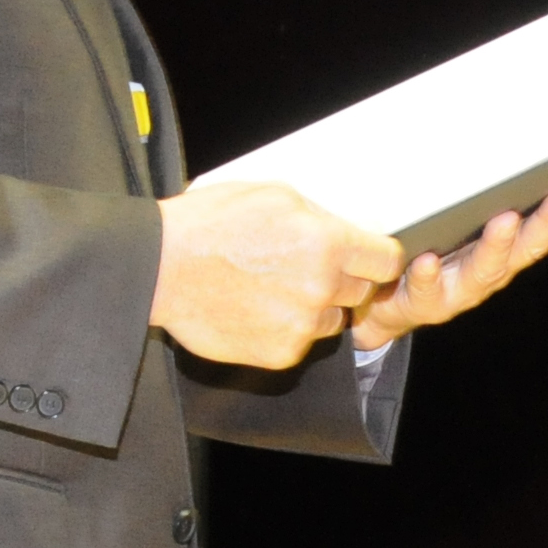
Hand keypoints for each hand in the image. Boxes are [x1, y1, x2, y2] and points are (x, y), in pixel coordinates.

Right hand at [153, 182, 405, 365]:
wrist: (160, 267)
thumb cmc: (211, 223)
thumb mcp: (274, 195)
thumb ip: (321, 217)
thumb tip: (349, 232)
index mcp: (327, 243)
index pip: (387, 261)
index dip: (378, 258)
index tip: (369, 259)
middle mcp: (321, 287)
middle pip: (361, 291)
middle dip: (342, 279)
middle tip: (303, 267)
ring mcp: (302, 324)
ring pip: (332, 319)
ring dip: (314, 307)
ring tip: (274, 287)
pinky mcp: (281, 352)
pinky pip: (302, 341)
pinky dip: (286, 329)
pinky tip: (257, 308)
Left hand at [349, 181, 547, 348]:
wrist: (384, 303)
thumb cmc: (428, 250)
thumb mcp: (458, 220)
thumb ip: (477, 192)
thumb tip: (494, 130)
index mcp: (505, 250)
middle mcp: (491, 271)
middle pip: (529, 248)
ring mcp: (459, 289)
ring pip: (485, 270)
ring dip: (497, 245)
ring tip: (505, 221)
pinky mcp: (422, 301)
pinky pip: (426, 288)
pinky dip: (428, 275)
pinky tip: (427, 260)